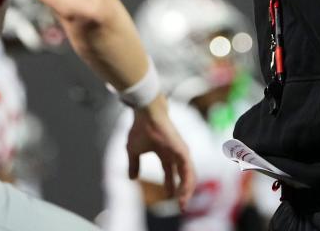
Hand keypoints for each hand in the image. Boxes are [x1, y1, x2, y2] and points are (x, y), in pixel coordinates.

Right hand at [126, 95, 195, 209]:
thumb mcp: (133, 150)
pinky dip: (187, 183)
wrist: (146, 113)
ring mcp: (180, 152)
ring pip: (188, 175)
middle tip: (181, 206)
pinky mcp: (183, 151)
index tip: (169, 198)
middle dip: (182, 191)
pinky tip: (184, 193)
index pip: (169, 173)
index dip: (169, 185)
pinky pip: (188, 171)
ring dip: (186, 190)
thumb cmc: (140, 127)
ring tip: (183, 204)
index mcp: (164, 153)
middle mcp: (175, 154)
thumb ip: (133, 164)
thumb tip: (131, 178)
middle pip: (182, 176)